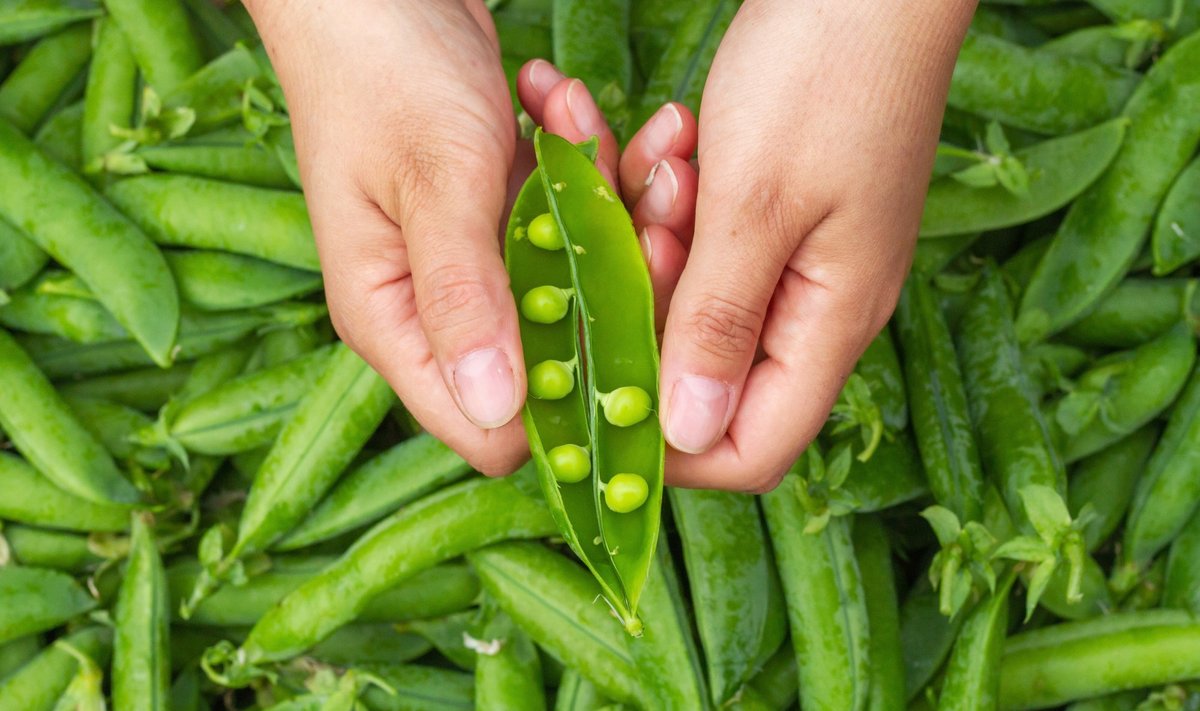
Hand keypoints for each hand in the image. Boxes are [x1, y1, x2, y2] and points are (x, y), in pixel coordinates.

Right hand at [246, 0, 694, 473]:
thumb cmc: (381, 69)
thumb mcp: (432, 181)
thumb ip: (461, 295)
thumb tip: (494, 409)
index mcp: (395, 322)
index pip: (487, 426)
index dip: (570, 411)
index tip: (645, 351)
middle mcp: (438, 309)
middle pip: (554, 354)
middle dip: (618, 285)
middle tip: (656, 203)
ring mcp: (476, 262)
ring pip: (577, 280)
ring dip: (611, 203)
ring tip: (613, 126)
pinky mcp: (505, 217)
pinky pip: (572, 220)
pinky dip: (588, 166)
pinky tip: (567, 102)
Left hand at [659, 0, 975, 490]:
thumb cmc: (828, 70)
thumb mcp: (757, 203)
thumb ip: (718, 324)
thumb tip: (687, 432)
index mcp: (830, 322)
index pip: (751, 447)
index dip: (671, 445)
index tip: (599, 394)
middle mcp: (816, 305)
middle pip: (705, 371)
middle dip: (645, 310)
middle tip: (627, 231)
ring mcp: (795, 257)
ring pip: (691, 297)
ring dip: (651, 239)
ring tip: (660, 160)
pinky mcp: (772, 212)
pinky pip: (699, 238)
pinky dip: (668, 200)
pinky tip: (672, 139)